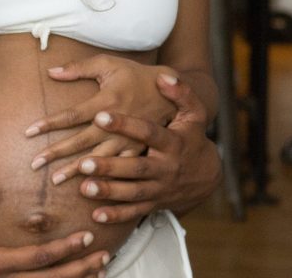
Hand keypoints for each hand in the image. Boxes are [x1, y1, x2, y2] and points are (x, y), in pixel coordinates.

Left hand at [25, 55, 177, 182]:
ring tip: (55, 181)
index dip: (49, 123)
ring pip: (98, 159)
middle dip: (57, 153)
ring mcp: (127, 140)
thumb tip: (51, 71)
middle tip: (34, 164)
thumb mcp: (108, 64)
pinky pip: (118, 169)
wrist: (170, 92)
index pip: (71, 115)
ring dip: (76, 171)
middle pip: (80, 141)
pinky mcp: (137, 151)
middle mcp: (115, 124)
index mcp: (106, 102)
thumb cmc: (134, 74)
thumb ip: (79, 68)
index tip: (28, 132)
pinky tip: (89, 189)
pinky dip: (104, 179)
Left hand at [71, 75, 221, 224]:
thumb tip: (165, 75)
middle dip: (111, 166)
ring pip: (133, 191)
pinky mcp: (155, 203)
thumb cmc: (190, 135)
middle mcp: (166, 166)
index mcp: (172, 141)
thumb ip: (181, 93)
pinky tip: (96, 214)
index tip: (101, 115)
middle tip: (83, 162)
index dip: (126, 124)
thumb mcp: (193, 113)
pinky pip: (135, 211)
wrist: (208, 172)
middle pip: (137, 167)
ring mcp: (160, 187)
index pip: (148, 131)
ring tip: (83, 187)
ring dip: (109, 191)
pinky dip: (117, 214)